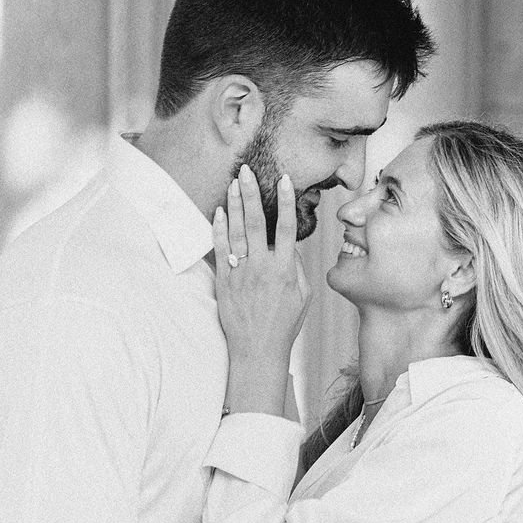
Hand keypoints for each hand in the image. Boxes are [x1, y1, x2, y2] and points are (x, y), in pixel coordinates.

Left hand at [213, 166, 310, 414]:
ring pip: (235, 232)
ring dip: (233, 205)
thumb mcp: (304, 296)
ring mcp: (241, 273)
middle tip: (247, 172)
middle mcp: (262, 267)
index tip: (284, 180)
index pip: (286, 227)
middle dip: (251, 193)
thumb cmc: (284, 325)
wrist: (258, 350)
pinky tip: (218, 212)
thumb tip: (290, 247)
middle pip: (256, 222)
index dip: (285, 201)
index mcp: (285, 270)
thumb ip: (298, 268)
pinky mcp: (225, 281)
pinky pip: (220, 249)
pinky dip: (218, 229)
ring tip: (232, 183)